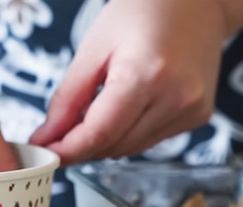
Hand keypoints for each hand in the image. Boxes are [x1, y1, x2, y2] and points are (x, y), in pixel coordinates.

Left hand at [29, 0, 227, 165]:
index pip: (98, 134)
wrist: (197, 0)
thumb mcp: (93, 49)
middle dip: (81, 146)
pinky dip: (126, 135)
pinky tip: (123, 110)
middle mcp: (176, 98)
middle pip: (112, 146)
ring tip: (93, 113)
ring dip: (103, 142)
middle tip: (60, 133)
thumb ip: (67, 99)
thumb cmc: (143, 12)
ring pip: (129, 150)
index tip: (45, 154)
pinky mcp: (197, 116)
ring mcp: (191, 110)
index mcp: (146, 76)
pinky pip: (148, 141)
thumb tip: (46, 138)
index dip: (66, 150)